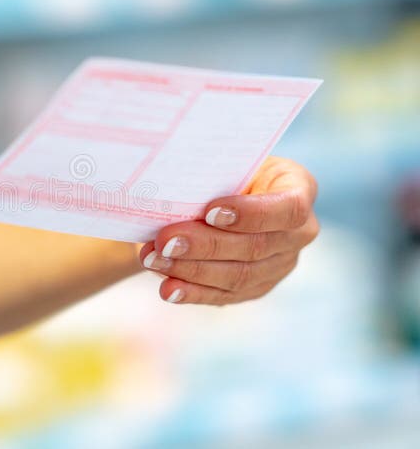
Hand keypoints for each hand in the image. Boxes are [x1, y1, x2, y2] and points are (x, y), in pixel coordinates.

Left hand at [139, 156, 318, 305]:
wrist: (224, 189)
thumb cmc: (225, 166)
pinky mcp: (257, 287)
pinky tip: (169, 289)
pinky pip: (225, 295)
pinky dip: (193, 292)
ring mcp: (281, 264)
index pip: (287, 209)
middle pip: (255, 246)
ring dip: (191, 270)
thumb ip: (214, 174)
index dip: (250, 214)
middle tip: (165, 240)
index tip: (210, 212)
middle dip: (205, 245)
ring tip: (155, 260)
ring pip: (238, 275)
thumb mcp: (227, 160)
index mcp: (298, 189)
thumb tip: (172, 190)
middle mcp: (298, 232)